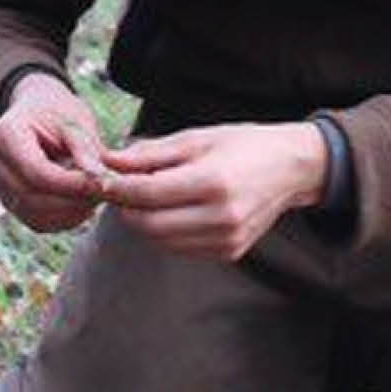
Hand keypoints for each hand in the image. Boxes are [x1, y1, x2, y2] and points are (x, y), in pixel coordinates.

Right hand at [0, 73, 109, 232]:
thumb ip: (85, 149)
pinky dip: (65, 219)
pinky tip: (84, 202)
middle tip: (105, 190)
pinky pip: (37, 222)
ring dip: (72, 213)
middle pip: (32, 198)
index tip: (104, 182)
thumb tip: (100, 180)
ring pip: (35, 216)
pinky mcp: (9, 202)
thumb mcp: (74, 121)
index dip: (72, 184)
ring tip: (96, 193)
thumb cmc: (58, 113)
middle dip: (74, 201)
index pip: (37, 173)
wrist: (38, 114)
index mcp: (5, 135)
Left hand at [96, 121, 327, 261]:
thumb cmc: (242, 146)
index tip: (100, 179)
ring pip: (161, 241)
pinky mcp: (229, 252)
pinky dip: (165, 232)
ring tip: (146, 197)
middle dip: (125, 208)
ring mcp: (227, 239)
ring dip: (143, 222)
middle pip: (149, 224)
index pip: (147, 193)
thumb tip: (108, 160)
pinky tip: (171, 210)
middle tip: (119, 190)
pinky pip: (180, 247)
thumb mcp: (196, 139)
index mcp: (212, 181)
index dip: (117, 188)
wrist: (290, 169)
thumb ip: (150, 153)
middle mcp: (221, 216)